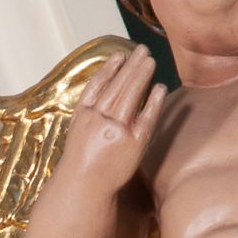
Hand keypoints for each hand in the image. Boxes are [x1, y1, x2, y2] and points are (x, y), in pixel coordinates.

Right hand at [53, 47, 168, 197]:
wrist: (84, 188)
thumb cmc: (83, 162)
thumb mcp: (78, 133)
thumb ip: (91, 114)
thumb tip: (107, 94)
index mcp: (82, 116)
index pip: (97, 86)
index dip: (109, 69)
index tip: (119, 55)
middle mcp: (98, 120)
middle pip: (116, 87)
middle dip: (130, 66)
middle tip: (142, 50)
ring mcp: (115, 131)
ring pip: (129, 96)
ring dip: (140, 76)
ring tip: (150, 60)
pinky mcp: (133, 143)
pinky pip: (145, 117)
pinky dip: (153, 101)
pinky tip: (159, 88)